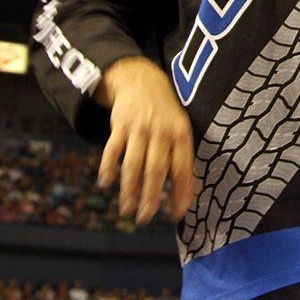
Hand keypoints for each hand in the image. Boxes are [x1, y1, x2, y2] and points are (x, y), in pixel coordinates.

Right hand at [94, 57, 196, 224]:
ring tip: (127, 209)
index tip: (177, 214)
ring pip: (133, 163)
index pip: (182, 168)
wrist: (142, 81)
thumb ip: (184, 160)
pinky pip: (112, 149)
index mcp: (181, 134)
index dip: (180, 192)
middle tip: (146, 218)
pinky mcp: (120, 125)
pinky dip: (108, 167)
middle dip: (151, 196)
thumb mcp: (182, 130)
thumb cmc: (166, 115)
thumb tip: (193, 194)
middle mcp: (161, 131)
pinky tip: (106, 183)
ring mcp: (140, 128)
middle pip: (156, 169)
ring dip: (129, 188)